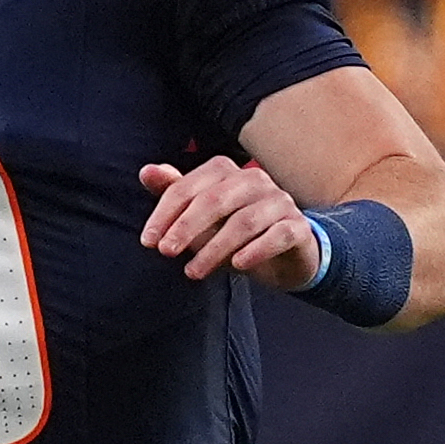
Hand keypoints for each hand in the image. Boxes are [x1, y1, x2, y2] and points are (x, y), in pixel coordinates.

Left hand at [139, 156, 320, 289]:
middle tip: (166, 253)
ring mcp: (279, 201)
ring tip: (193, 272)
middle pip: (214, 200)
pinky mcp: (298, 227)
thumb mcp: (201, 216)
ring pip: (243, 222)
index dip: (165, 213)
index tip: (148, 241)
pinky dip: (256, 250)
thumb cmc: (234, 231)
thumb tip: (146, 171)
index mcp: (226, 171)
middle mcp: (254, 180)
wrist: (285, 255)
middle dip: (186, 228)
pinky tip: (238, 266)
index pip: (189, 187)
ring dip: (214, 249)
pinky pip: (277, 235)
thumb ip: (175, 193)